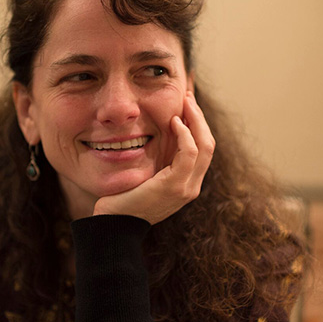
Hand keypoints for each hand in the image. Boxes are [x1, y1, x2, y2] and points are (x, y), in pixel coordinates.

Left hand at [92, 92, 214, 224]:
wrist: (114, 224)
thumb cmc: (123, 199)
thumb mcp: (145, 175)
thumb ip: (156, 159)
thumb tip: (157, 133)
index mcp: (186, 183)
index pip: (203, 149)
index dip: (198, 124)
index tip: (186, 104)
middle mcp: (192, 186)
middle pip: (209, 144)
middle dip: (199, 117)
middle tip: (188, 97)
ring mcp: (186, 188)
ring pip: (205, 146)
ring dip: (196, 120)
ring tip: (184, 102)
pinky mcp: (175, 186)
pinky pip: (190, 154)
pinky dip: (185, 135)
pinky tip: (174, 122)